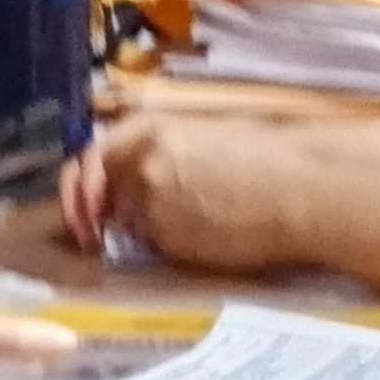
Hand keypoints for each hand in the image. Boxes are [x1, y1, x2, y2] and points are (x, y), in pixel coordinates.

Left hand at [58, 118, 309, 271]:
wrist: (300, 191)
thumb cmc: (267, 157)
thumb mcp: (204, 136)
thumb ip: (160, 151)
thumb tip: (134, 175)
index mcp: (151, 132)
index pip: (93, 156)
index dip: (79, 182)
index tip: (81, 202)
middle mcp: (142, 169)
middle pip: (104, 195)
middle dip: (98, 214)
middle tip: (100, 232)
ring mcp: (153, 209)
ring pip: (132, 225)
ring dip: (147, 227)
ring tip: (194, 220)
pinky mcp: (172, 243)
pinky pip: (158, 247)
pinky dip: (173, 244)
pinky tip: (209, 234)